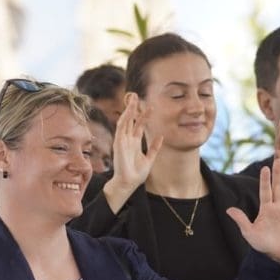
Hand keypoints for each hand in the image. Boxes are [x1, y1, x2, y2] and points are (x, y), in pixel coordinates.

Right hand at [103, 93, 161, 212]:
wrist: (129, 183)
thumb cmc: (137, 174)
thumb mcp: (150, 159)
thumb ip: (154, 148)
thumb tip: (161, 137)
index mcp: (134, 143)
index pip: (138, 125)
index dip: (144, 115)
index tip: (151, 107)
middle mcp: (127, 140)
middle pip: (130, 120)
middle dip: (132, 108)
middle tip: (136, 96)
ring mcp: (122, 141)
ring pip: (125, 121)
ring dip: (128, 110)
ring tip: (132, 99)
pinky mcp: (118, 144)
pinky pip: (121, 129)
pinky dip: (124, 119)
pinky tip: (128, 111)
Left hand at [226, 158, 279, 263]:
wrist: (275, 254)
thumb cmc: (260, 244)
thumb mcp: (249, 233)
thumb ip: (241, 220)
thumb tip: (228, 209)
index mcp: (266, 209)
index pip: (265, 191)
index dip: (265, 180)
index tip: (265, 168)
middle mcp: (278, 207)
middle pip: (279, 187)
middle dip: (279, 174)